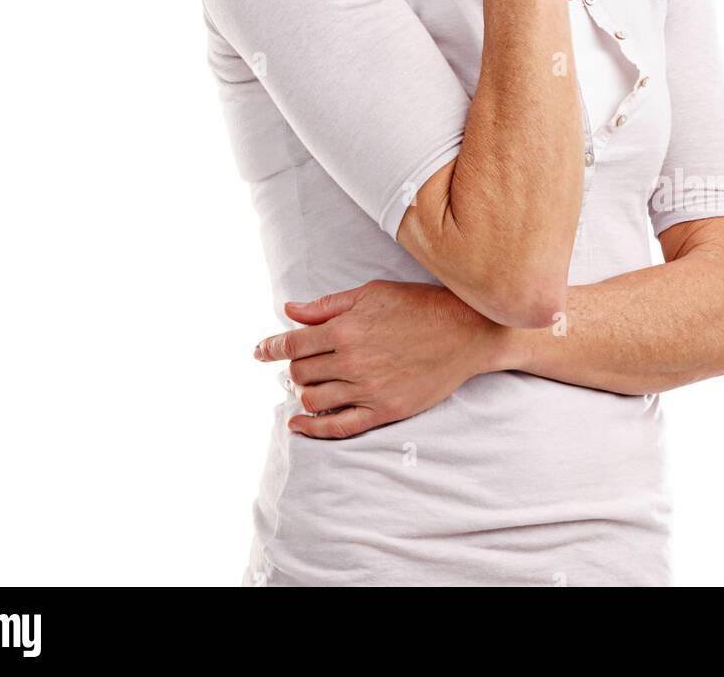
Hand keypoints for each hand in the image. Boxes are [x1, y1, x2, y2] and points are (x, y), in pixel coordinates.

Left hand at [252, 279, 500, 438]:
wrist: (465, 331)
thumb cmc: (418, 305)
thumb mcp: (371, 293)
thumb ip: (327, 306)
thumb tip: (289, 311)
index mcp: (345, 329)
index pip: (292, 344)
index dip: (270, 348)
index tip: (258, 351)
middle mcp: (352, 362)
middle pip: (299, 373)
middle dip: (292, 368)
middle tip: (298, 363)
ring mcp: (368, 390)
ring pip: (313, 400)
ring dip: (301, 394)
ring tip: (306, 385)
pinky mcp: (384, 410)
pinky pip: (338, 428)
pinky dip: (312, 429)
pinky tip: (298, 423)